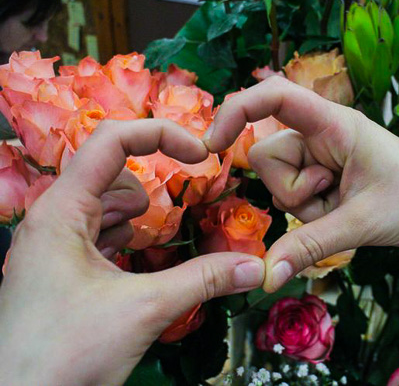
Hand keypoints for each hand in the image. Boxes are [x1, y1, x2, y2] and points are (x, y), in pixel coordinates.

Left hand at [0, 120, 264, 385]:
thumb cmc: (65, 353)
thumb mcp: (144, 310)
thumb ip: (204, 280)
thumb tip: (254, 266)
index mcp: (62, 210)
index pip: (112, 139)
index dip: (162, 134)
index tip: (200, 154)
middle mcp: (53, 219)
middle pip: (112, 172)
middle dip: (152, 188)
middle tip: (183, 207)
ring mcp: (54, 245)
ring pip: (106, 204)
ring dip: (138, 216)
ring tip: (154, 241)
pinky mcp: (60, 269)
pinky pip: (98, 233)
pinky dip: (125, 239)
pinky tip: (136, 263)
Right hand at [204, 77, 398, 291]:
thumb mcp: (361, 224)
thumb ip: (309, 246)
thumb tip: (266, 275)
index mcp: (334, 124)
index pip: (274, 95)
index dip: (236, 110)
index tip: (212, 144)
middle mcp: (322, 134)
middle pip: (268, 156)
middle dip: (292, 188)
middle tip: (334, 199)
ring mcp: (322, 157)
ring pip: (280, 182)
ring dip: (306, 205)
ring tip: (346, 208)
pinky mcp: (326, 177)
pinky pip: (296, 196)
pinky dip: (312, 213)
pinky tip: (344, 214)